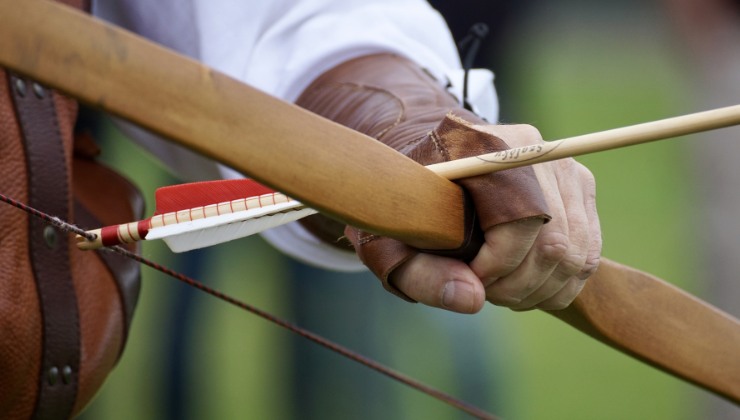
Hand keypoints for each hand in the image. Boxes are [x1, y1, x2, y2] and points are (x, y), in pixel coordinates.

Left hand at [390, 124, 601, 312]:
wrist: (432, 174)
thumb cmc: (410, 209)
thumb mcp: (393, 244)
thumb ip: (424, 274)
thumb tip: (473, 301)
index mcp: (484, 147)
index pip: (518, 223)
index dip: (497, 268)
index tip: (469, 278)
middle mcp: (532, 148)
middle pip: (555, 243)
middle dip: (519, 286)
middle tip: (485, 292)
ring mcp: (563, 166)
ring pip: (577, 254)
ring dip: (540, 290)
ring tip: (501, 290)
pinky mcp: (580, 185)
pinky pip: (588, 252)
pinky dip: (560, 284)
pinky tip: (525, 286)